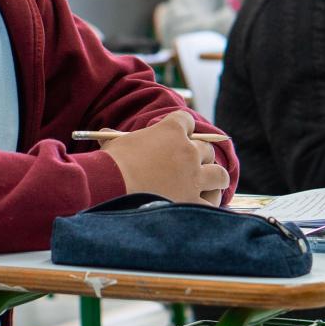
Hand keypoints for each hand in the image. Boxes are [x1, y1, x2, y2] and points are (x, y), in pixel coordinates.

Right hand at [100, 111, 229, 204]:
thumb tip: (105, 134)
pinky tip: (203, 204)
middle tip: (191, 165)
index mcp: (171, 130)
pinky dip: (210, 202)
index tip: (179, 137)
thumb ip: (116, 137)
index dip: (184, 129)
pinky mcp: (194, 202)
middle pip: (207, 149)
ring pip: (219, 174)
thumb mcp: (114, 143)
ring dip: (214, 178)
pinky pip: (213, 202)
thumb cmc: (111, 164)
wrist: (112, 189)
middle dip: (200, 156)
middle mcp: (188, 151)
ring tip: (209, 184)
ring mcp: (194, 177)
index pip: (187, 121)